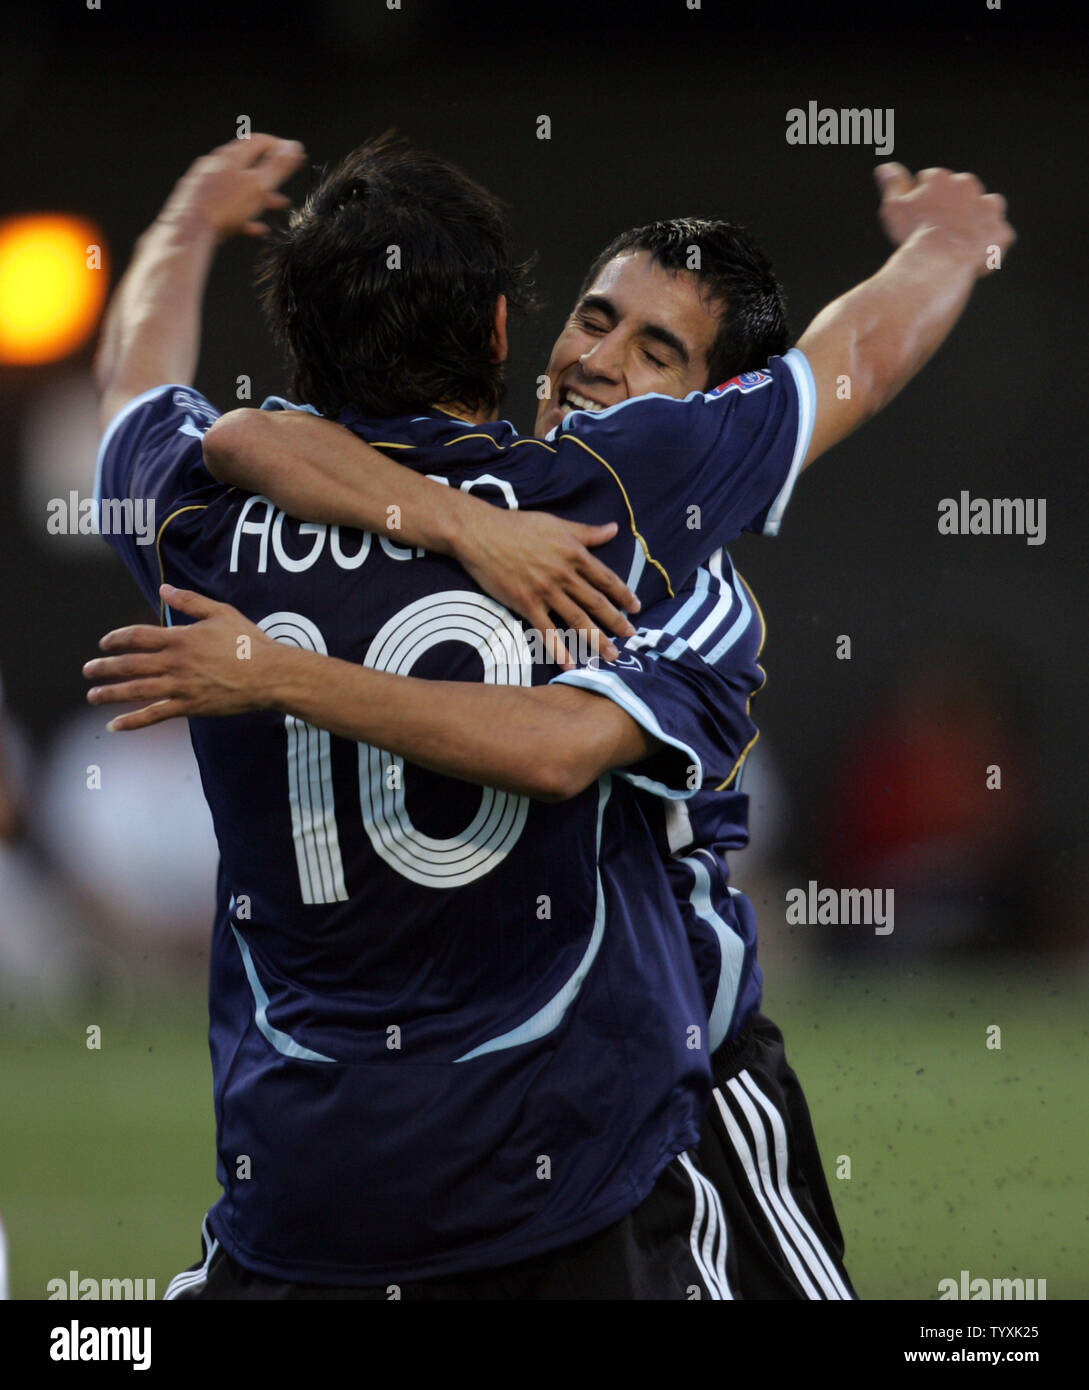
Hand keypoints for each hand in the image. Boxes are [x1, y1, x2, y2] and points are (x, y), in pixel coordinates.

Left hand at [84, 585, 274, 730]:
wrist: (270, 674)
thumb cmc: (249, 642)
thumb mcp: (221, 612)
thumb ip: (190, 602)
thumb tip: (164, 590)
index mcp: (180, 638)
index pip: (137, 636)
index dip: (117, 639)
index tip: (105, 643)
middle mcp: (174, 662)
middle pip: (129, 664)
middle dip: (104, 667)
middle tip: (88, 670)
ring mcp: (180, 686)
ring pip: (136, 690)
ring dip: (110, 693)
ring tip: (92, 696)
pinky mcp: (189, 706)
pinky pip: (155, 715)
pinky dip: (133, 721)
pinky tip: (115, 725)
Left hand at [158, 134, 306, 241]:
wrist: (189, 230)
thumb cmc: (223, 207)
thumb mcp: (258, 186)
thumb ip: (277, 167)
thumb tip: (294, 146)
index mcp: (231, 156)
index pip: (258, 141)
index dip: (278, 146)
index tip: (291, 154)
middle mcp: (215, 165)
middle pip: (248, 164)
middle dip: (270, 175)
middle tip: (284, 182)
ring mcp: (205, 183)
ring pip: (238, 186)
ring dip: (259, 196)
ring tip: (274, 206)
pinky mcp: (199, 203)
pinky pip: (226, 205)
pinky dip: (243, 213)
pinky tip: (253, 227)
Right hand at [458, 510, 640, 668]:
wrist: (481, 533)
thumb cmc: (518, 525)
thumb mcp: (557, 524)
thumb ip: (587, 532)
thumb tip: (614, 529)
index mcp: (574, 554)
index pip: (607, 579)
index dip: (623, 594)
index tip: (636, 608)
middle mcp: (564, 575)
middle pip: (596, 603)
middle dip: (616, 622)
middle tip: (632, 638)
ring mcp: (546, 591)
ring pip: (577, 619)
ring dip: (596, 640)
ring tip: (611, 656)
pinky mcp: (526, 603)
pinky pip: (546, 631)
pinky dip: (559, 649)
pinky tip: (569, 663)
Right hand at [875, 163, 1014, 274]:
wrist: (939, 258)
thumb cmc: (913, 233)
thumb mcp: (894, 207)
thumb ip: (893, 184)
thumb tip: (884, 167)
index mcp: (941, 177)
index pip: (931, 182)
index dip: (923, 201)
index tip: (918, 219)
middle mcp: (968, 185)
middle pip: (960, 193)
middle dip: (952, 208)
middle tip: (937, 233)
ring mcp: (988, 207)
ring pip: (986, 209)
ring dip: (977, 220)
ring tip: (961, 241)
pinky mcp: (1000, 231)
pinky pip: (999, 236)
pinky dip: (991, 244)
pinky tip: (975, 256)